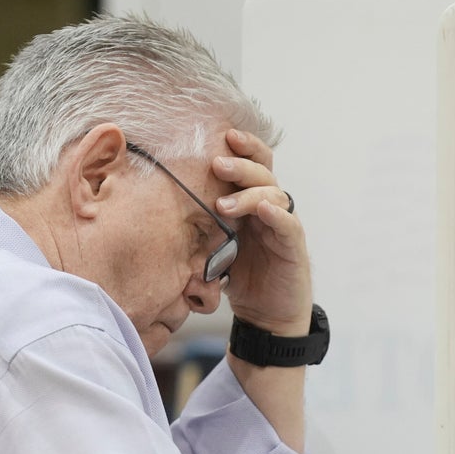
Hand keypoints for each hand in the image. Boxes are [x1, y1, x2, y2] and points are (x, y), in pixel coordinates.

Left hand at [213, 130, 311, 335]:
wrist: (267, 317)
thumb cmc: (241, 279)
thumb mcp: (214, 247)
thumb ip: (201, 227)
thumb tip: (161, 209)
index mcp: (252, 203)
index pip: (252, 165)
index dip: (242, 148)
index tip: (221, 136)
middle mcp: (270, 208)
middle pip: (263, 172)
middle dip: (240, 164)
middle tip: (216, 163)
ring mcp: (284, 225)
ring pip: (273, 195)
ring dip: (249, 193)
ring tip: (223, 204)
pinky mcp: (293, 246)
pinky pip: (288, 224)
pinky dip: (276, 214)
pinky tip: (263, 210)